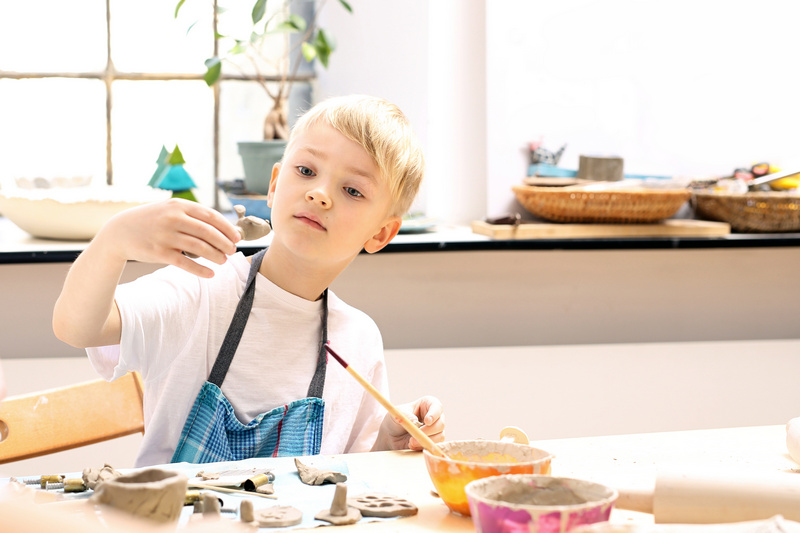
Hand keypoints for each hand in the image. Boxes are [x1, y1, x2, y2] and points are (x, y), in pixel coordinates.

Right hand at [97, 198, 240, 277]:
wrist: (120, 231)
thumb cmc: (152, 220)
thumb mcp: (170, 210)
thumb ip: (192, 215)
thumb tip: (223, 227)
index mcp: (179, 206)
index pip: (211, 216)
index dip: (227, 228)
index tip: (236, 237)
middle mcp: (173, 219)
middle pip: (208, 232)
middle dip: (224, 243)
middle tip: (232, 250)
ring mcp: (165, 236)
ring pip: (199, 248)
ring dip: (216, 256)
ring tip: (223, 261)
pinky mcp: (159, 253)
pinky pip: (185, 263)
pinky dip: (201, 270)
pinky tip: (210, 274)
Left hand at [374, 396, 444, 451]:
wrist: (390, 437)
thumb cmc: (395, 420)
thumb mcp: (397, 413)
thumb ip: (406, 415)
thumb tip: (415, 421)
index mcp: (427, 405)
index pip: (437, 406)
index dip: (434, 414)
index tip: (427, 421)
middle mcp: (434, 417)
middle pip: (440, 423)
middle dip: (429, 431)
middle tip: (416, 435)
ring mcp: (435, 431)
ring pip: (440, 436)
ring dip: (425, 440)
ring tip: (411, 442)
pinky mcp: (432, 442)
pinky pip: (434, 446)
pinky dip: (423, 447)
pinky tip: (413, 446)